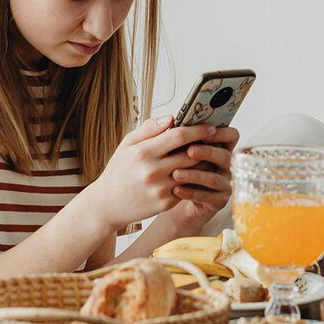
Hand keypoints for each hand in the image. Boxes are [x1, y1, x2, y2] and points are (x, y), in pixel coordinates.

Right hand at [89, 116, 218, 229]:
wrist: (107, 205)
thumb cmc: (118, 171)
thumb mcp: (126, 144)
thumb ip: (149, 129)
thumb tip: (171, 118)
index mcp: (143, 152)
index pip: (179, 136)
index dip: (198, 130)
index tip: (210, 127)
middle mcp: (152, 171)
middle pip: (191, 154)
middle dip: (206, 146)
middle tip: (215, 140)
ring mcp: (160, 189)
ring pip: (193, 172)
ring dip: (204, 162)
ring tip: (209, 154)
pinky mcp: (165, 203)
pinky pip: (188, 187)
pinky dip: (195, 178)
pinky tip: (198, 172)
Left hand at [168, 126, 239, 233]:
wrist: (167, 198)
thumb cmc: (170, 169)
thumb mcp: (166, 149)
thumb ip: (168, 133)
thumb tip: (170, 118)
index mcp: (217, 147)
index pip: (231, 136)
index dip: (222, 133)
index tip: (205, 131)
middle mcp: (224, 165)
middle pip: (225, 156)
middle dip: (208, 152)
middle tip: (190, 151)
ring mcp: (223, 183)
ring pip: (215, 178)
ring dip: (195, 175)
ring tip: (176, 173)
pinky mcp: (217, 201)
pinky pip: (207, 197)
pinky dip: (191, 193)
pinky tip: (176, 189)